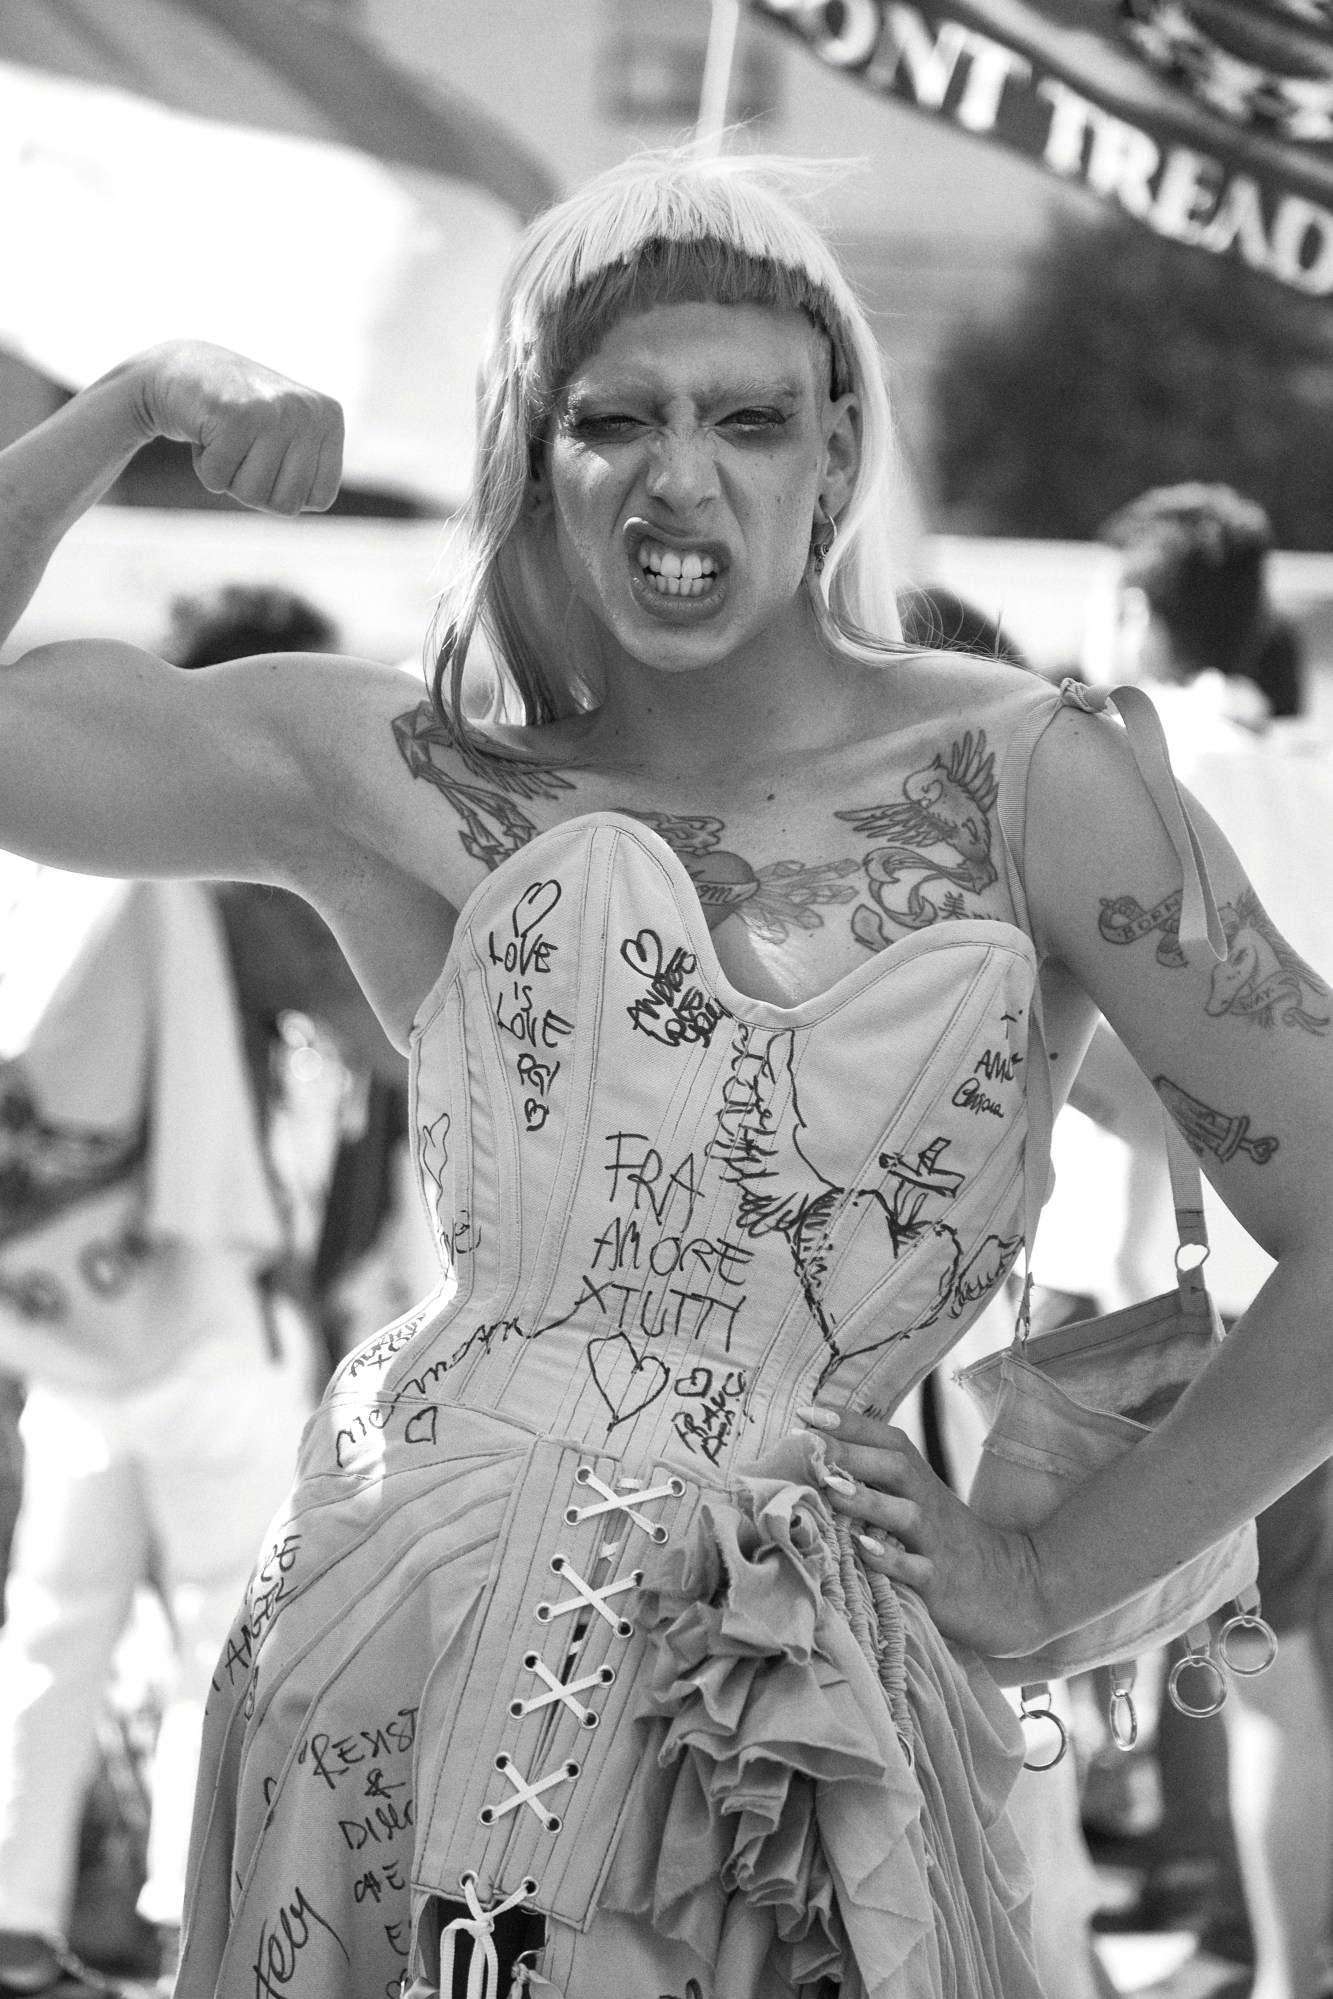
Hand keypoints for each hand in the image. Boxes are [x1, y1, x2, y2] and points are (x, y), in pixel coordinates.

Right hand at [127, 340, 343, 514]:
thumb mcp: (288, 439)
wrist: (181, 368)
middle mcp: (308, 412)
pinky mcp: (236, 415)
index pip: (320, 498)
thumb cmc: (238, 417)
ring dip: (229, 478)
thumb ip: (305, 473)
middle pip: (287, 504)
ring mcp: (273, 411)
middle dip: (255, 490)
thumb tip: (294, 506)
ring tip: (226, 439)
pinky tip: (207, 432)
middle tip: (242, 452)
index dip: (285, 494)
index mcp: (329, 419)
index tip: (269, 461)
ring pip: (252, 494)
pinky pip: (219, 479)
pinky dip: (205, 467)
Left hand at [798, 1404, 1042, 1659]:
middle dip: (850, 1451)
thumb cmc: (942, 1535)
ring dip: (866, 1500)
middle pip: (894, 1466)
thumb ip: (874, 1475)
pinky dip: (890, 1560)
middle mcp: (926, 1502)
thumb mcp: (914, 1498)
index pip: (885, 1439)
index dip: (848, 1422)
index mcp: (917, 1478)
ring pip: (904, 1514)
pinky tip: (864, 1549)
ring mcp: (935, 1542)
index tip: (805, 1409)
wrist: (1011, 1583)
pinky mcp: (940, 1581)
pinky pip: (916, 1569)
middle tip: (807, 1441)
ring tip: (830, 1487)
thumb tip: (815, 1452)